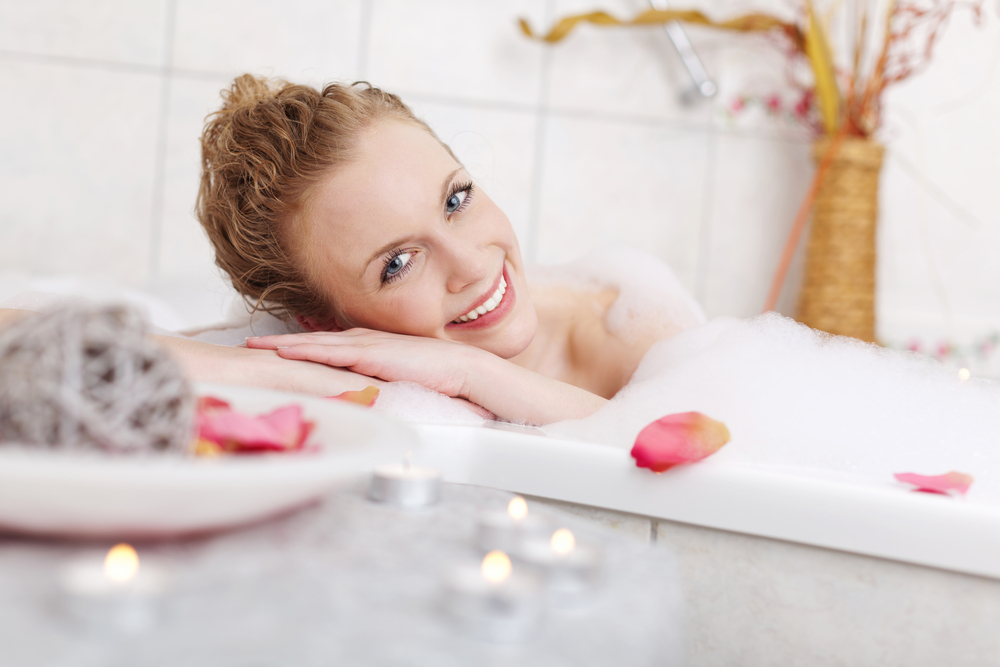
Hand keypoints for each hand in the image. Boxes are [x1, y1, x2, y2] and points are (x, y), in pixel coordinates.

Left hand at [246, 329, 476, 399]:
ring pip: (315, 343)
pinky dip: (306, 351)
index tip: (269, 350)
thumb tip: (359, 395)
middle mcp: (362, 341)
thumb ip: (376, 381)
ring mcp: (366, 345)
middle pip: (311, 340)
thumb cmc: (436, 376)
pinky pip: (332, 352)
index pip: (323, 345)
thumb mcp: (397, 378)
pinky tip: (285, 352)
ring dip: (284, 344)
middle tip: (247, 344)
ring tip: (255, 346)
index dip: (295, 346)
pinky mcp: (371, 354)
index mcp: (367, 346)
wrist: (461, 369)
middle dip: (278, 342)